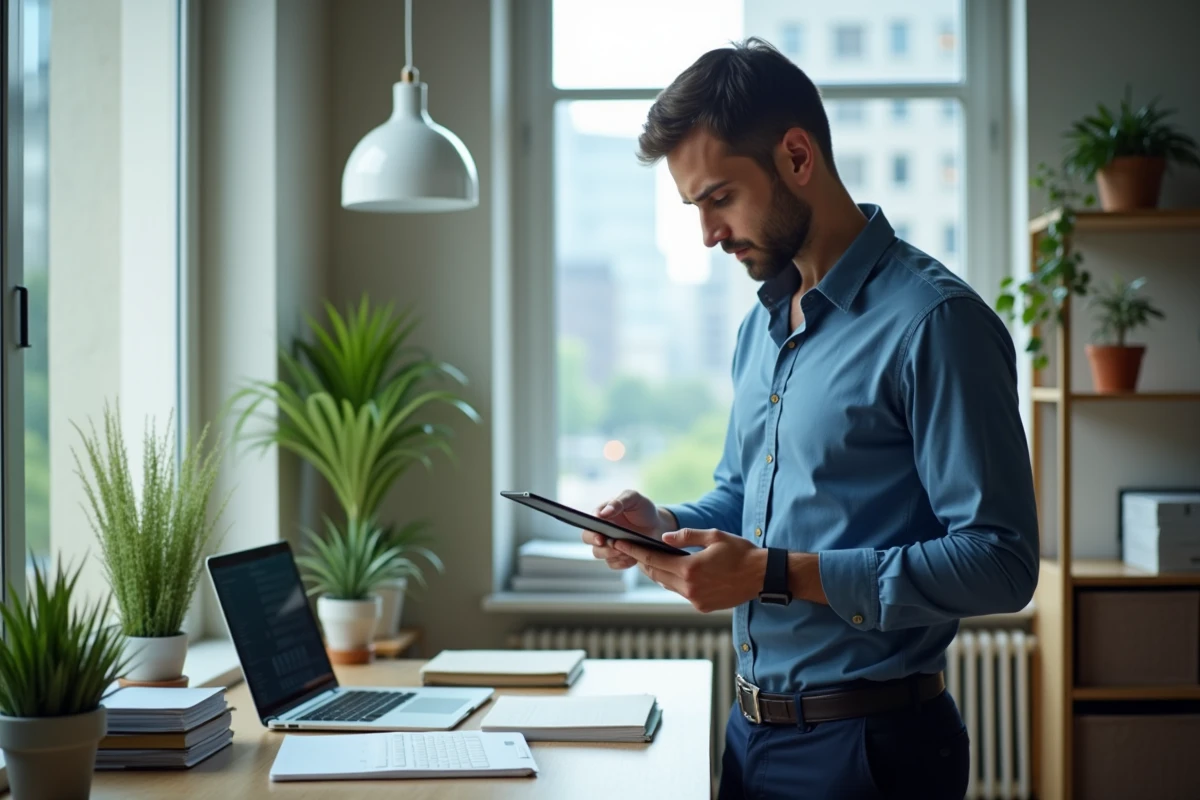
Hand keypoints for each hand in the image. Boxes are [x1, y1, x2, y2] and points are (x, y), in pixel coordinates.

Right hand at [582, 490, 671, 570]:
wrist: (657, 525)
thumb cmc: (643, 509)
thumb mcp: (633, 498)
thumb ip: (619, 502)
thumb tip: (604, 513)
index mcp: (602, 514)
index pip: (589, 521)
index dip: (592, 529)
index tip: (600, 536)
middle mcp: (601, 529)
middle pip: (588, 539)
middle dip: (597, 543)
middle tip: (611, 543)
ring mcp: (608, 544)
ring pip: (598, 553)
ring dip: (610, 553)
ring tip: (626, 550)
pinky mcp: (616, 556)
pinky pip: (612, 563)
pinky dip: (621, 562)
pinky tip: (633, 558)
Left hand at [612, 528, 767, 612]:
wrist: (762, 576)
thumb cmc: (741, 552)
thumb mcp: (714, 536)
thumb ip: (687, 536)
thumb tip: (664, 539)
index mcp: (689, 568)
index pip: (653, 559)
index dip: (633, 550)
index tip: (618, 543)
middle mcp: (689, 588)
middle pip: (656, 574)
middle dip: (642, 561)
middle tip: (630, 548)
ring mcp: (695, 599)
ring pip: (667, 585)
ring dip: (657, 572)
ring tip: (649, 559)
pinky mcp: (702, 607)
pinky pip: (681, 593)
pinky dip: (674, 582)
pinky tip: (673, 572)